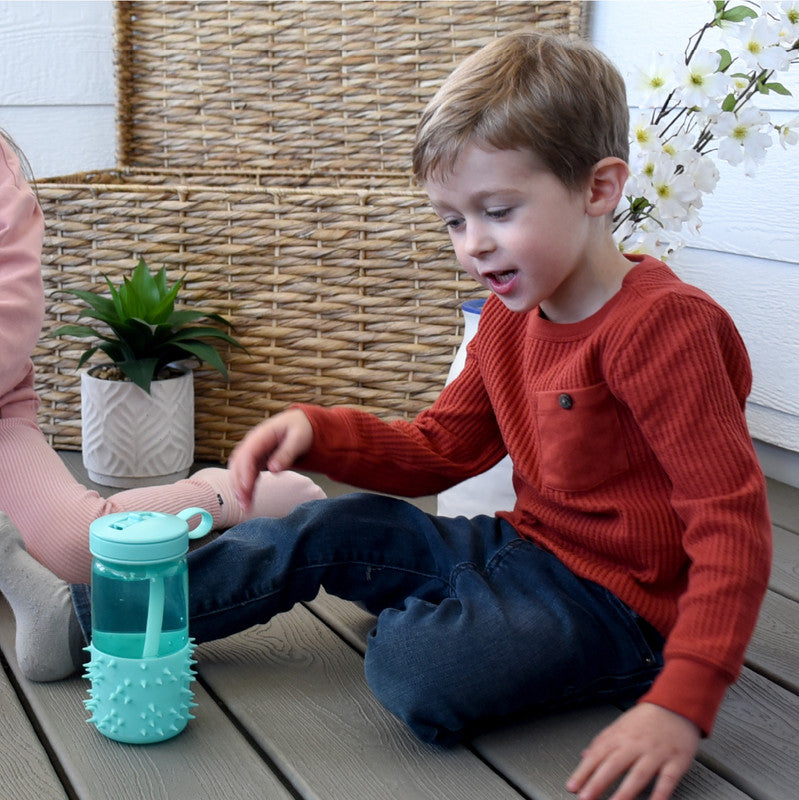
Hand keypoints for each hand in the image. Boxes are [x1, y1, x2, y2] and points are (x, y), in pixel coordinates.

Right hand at [229, 408, 313, 508]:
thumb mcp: (298, 438)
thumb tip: (273, 469)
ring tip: (245, 506)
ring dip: (240, 488)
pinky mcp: (256, 460)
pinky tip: (248, 500)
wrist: (301, 423)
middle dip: (239, 483)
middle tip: (244, 502)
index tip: (247, 488)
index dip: (245, 472)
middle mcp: (252, 443)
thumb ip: (286, 453)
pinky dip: (246, 487)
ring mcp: (252, 451)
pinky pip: (247, 474)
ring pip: (239, 471)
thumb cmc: (300, 428)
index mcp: (261, 434)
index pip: (247, 454)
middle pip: (238, 463)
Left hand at [566, 703, 699, 799]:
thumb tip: (584, 756)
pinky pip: (667, 780)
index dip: (583, 772)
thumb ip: (602, 742)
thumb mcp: (620, 725)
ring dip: (624, 792)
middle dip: (597, 782)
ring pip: (638, 774)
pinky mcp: (675, 761)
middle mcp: (635, 744)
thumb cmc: (646, 719)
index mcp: (619, 736)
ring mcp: (655, 753)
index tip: (573, 786)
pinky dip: (660, 794)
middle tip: (585, 797)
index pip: (597, 755)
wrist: (674, 705)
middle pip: (613, 765)